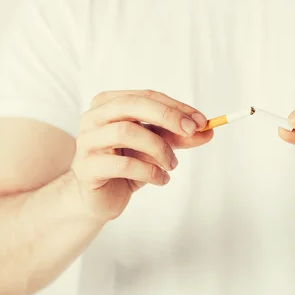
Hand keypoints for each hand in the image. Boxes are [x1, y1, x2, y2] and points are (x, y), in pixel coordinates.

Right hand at [71, 90, 211, 221]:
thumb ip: (178, 137)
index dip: (175, 107)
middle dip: (167, 116)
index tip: (201, 121)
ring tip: (173, 164)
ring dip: (158, 148)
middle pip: (132, 105)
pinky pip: (123, 164)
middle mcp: (93, 117)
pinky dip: (149, 171)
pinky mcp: (87, 168)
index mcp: (108, 103)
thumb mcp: (156, 147)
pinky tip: (161, 179)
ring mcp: (87, 141)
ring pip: (126, 132)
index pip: (146, 96)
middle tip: (191, 132)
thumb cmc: (128, 165)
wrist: (102, 198)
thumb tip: (208, 130)